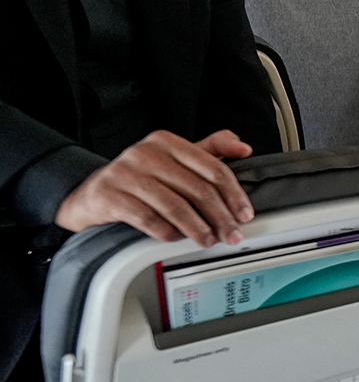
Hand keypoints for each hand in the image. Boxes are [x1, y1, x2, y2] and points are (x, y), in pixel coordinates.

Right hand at [55, 130, 253, 246]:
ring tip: (208, 240)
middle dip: (221, 218)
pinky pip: (150, 220)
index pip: (212, 168)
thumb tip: (242, 147)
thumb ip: (210, 150)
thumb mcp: (174, 158)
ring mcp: (125, 174)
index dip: (234, 195)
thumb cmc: (140, 177)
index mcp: (166, 141)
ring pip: (176, 207)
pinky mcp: (109, 196)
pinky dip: (169, 233)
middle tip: (232, 234)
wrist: (90, 193)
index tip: (244, 214)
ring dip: (198, 229)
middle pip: (198, 190)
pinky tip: (177, 238)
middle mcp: (145, 153)